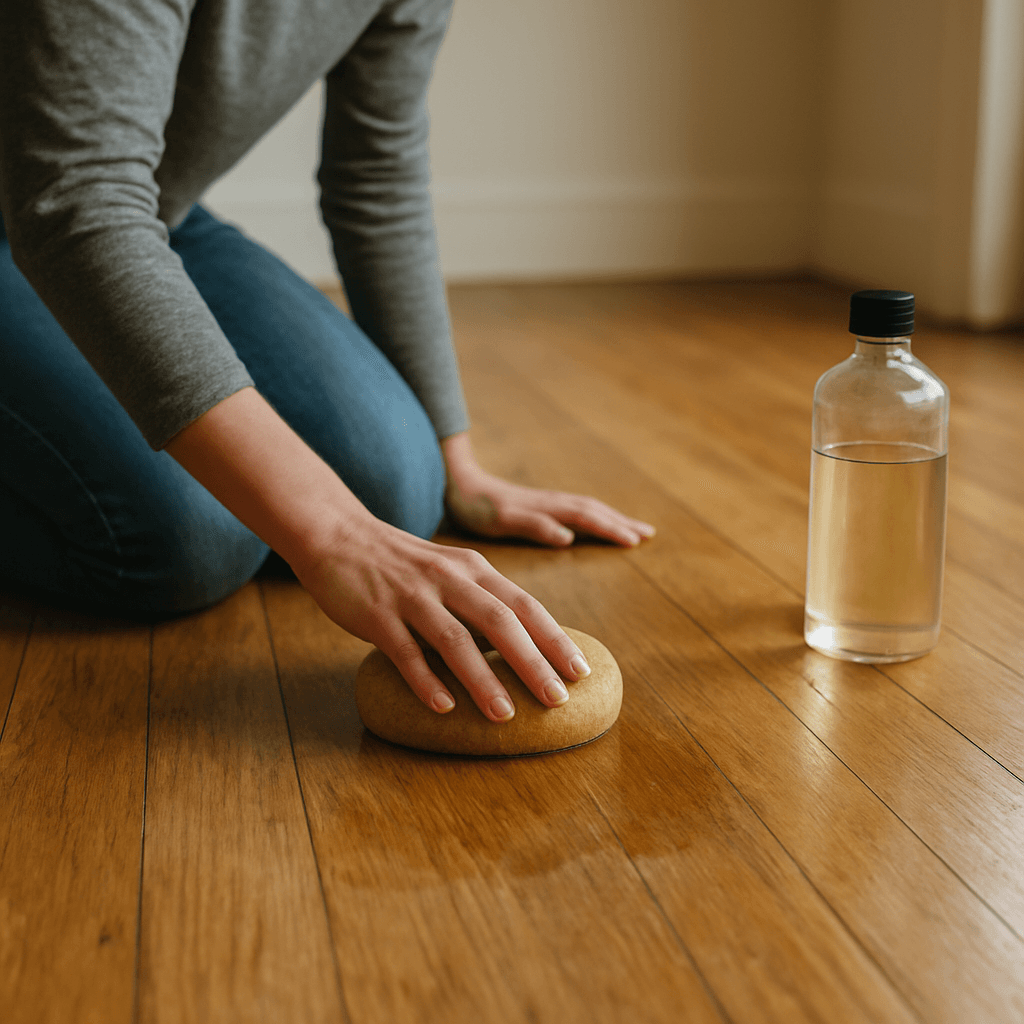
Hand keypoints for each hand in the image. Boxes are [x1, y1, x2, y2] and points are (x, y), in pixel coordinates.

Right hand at [167, 389, 589, 721]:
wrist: (337, 535)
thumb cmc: (401, 563)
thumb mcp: (450, 571)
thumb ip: (482, 600)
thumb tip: (522, 646)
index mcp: (472, 568)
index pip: (523, 605)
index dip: (553, 638)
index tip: (580, 671)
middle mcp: (448, 578)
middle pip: (499, 622)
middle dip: (532, 662)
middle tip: (556, 700)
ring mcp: (411, 596)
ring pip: (454, 640)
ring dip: (483, 680)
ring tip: (505, 715)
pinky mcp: (376, 614)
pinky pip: (404, 652)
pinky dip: (425, 680)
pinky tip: (443, 708)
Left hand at [441, 432, 655, 547]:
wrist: (458, 483)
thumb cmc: (477, 507)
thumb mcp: (502, 520)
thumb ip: (534, 526)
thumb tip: (569, 537)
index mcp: (547, 508)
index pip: (588, 518)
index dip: (612, 529)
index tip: (635, 541)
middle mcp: (551, 503)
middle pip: (595, 510)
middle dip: (622, 522)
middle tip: (648, 535)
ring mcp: (546, 503)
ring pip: (588, 508)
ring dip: (613, 518)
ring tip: (634, 528)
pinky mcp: (539, 506)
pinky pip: (577, 510)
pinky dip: (595, 516)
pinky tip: (596, 523)